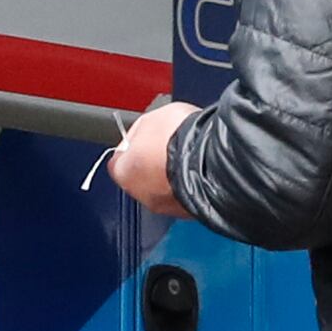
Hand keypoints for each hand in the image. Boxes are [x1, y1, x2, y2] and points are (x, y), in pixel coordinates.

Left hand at [110, 99, 192, 214]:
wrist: (212, 159)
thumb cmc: (178, 140)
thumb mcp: (152, 119)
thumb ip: (142, 131)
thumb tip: (145, 134)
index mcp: (124, 173)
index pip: (119, 161)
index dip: (132, 146)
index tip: (143, 138)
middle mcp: (142, 195)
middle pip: (142, 178)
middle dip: (154, 163)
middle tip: (167, 146)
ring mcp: (168, 206)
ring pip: (166, 189)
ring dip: (173, 175)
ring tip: (187, 155)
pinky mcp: (190, 211)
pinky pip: (187, 194)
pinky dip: (191, 182)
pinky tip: (200, 167)